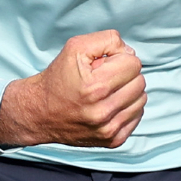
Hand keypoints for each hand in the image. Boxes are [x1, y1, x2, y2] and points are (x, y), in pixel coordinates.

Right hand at [0, 31, 144, 147]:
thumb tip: (131, 52)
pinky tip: (110, 105)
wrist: (39, 113)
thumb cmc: (58, 79)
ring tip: (107, 92)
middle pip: (140, 82)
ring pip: (141, 100)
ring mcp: (109, 129)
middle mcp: (103, 111)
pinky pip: (137, 117)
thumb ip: (107, 40)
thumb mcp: (75, 48)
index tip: (105, 64)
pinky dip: (127, 108)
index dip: (120, 59)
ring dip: (128, 92)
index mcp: (95, 87)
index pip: (134, 64)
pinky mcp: (113, 140)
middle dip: (125, 75)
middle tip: (105, 78)